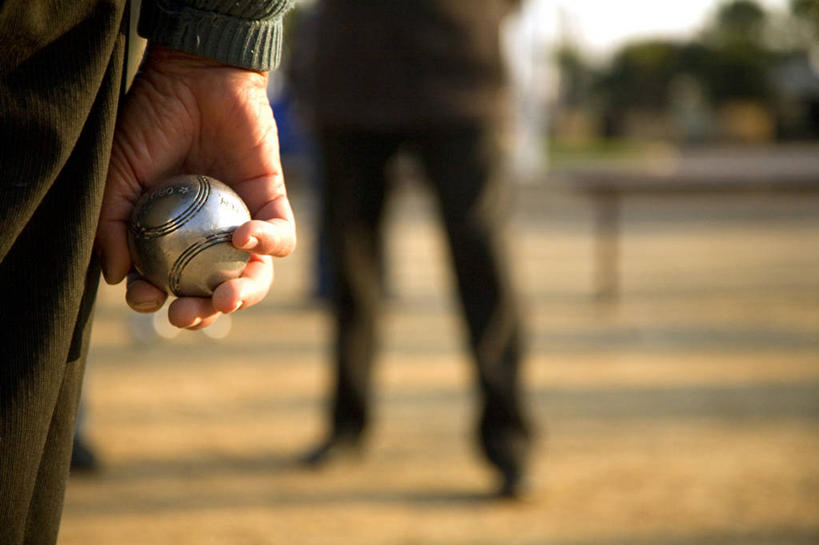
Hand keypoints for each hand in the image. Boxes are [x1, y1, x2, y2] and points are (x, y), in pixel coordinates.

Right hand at [96, 46, 295, 328]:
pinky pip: (281, 236)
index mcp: (170, 237)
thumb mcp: (117, 173)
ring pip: (253, 276)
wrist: (195, 76)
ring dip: (242, 295)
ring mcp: (241, 222)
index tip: (149, 296)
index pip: (166, 284)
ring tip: (225, 298)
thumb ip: (112, 224)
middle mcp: (208, 238)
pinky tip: (243, 238)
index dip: (156, 300)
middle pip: (212, 291)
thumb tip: (117, 276)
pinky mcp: (272, 203)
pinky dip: (267, 243)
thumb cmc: (151, 121)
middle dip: (201, 312)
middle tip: (188, 313)